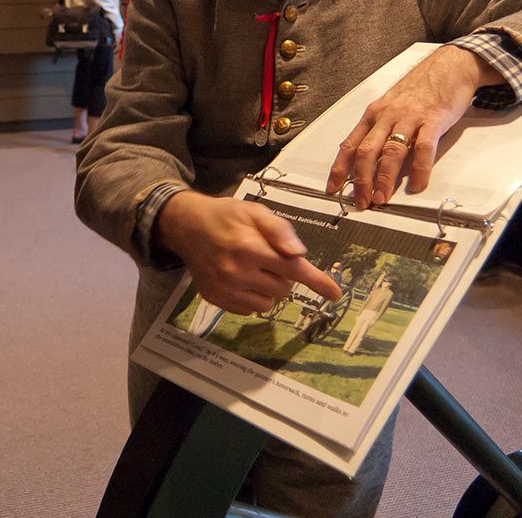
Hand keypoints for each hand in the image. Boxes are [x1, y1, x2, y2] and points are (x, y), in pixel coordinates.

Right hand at [155, 191, 340, 314]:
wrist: (187, 227)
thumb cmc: (226, 216)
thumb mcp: (254, 211)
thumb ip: (279, 230)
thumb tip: (300, 253)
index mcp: (250, 248)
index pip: (293, 270)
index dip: (317, 282)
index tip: (335, 294)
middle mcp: (237, 273)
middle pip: (284, 288)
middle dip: (283, 275)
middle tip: (267, 258)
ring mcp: (225, 289)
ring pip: (268, 303)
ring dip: (268, 289)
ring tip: (253, 269)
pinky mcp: (216, 299)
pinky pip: (249, 309)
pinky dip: (252, 298)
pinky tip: (240, 279)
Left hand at [326, 45, 503, 208]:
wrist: (449, 65)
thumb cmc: (419, 89)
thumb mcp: (390, 106)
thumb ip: (379, 129)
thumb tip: (364, 157)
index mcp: (373, 115)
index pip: (349, 145)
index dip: (339, 169)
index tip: (332, 189)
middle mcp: (386, 116)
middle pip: (366, 151)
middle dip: (360, 180)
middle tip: (360, 202)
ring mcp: (409, 118)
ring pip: (391, 151)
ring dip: (384, 178)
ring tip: (381, 198)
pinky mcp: (433, 120)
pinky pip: (423, 148)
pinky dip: (419, 169)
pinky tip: (416, 185)